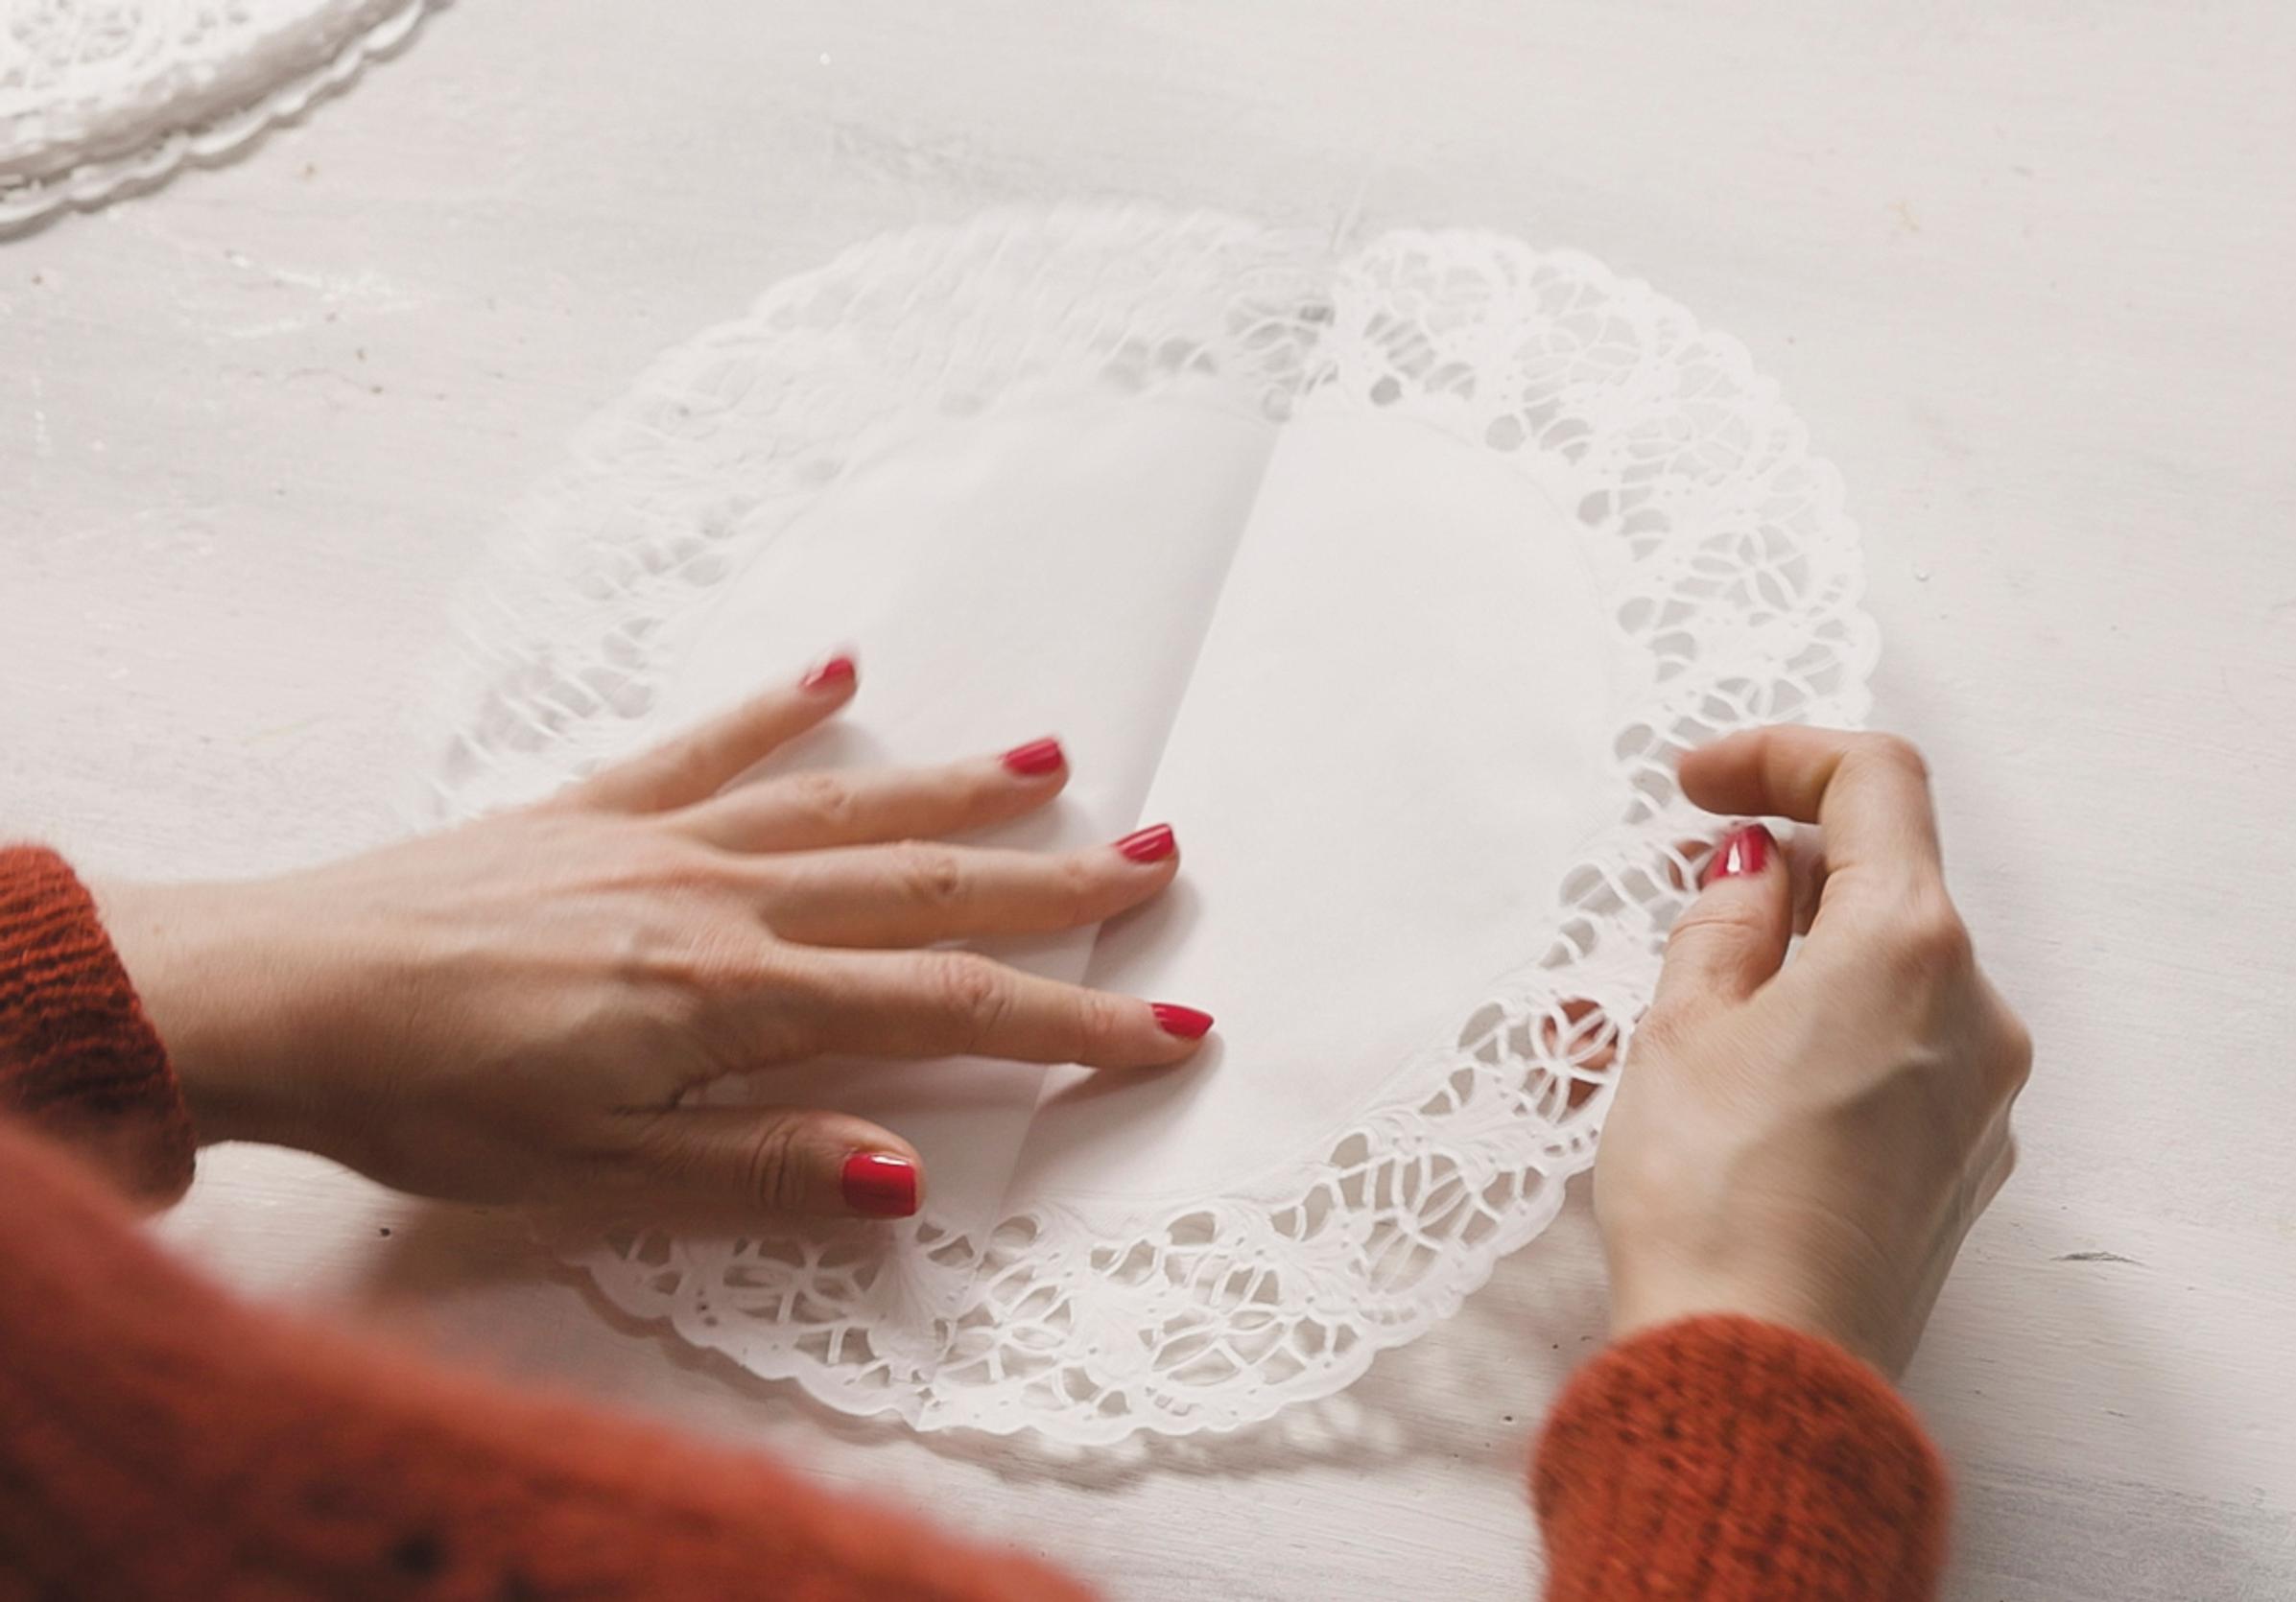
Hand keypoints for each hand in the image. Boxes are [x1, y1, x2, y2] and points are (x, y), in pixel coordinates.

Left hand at [95, 657, 1212, 1222]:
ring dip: (954, 786)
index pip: (943, 1006)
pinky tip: (837, 669)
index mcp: (729, 997)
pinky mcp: (586, 809)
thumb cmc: (419, 1101)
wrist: (269, 994)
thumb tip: (907, 1174)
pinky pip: (704, 746)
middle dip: (1053, 879)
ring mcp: (654, 840)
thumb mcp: (595, 1172)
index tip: (1170, 1022)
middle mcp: (716, 897)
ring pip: (841, 805)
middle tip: (1160, 857)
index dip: (1069, 1018)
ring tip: (1054, 757)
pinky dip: (776, 708)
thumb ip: (761, 1166)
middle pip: (923, 885)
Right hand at [1593, 727, 2030, 1374]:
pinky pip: (1889, 1057)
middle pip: (1883, 881)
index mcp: (1907, 946)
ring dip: (1783, 962)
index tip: (1696, 787)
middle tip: (1672, 896)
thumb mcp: (1679, 1029)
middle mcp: (1972, 1010)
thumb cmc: (1712, 1200)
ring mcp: (1977, 1095)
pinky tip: (1719, 1084)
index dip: (1778, 755)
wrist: (1758, 1376)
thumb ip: (1722, 925)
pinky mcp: (1956, 1164)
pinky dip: (1813, 1036)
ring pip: (1881, 976)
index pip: (1873, 780)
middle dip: (1776, 871)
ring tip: (1660, 1014)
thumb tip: (1752, 871)